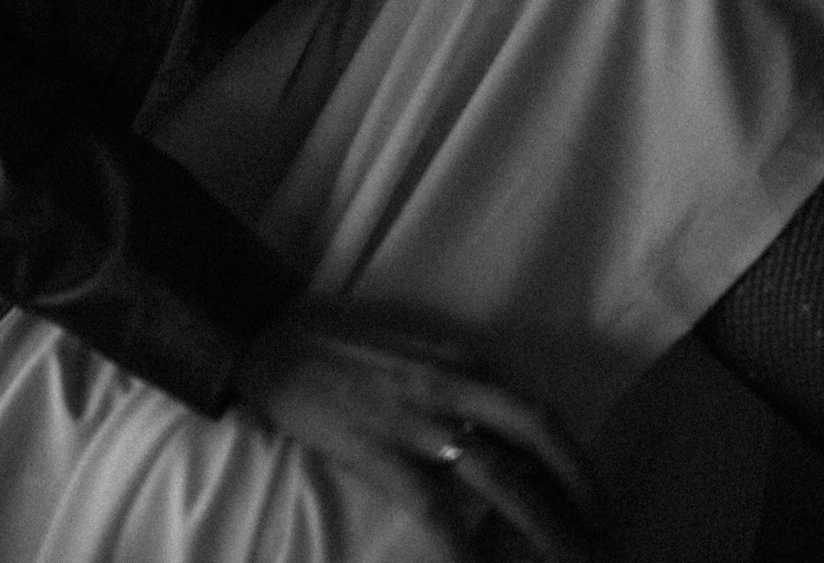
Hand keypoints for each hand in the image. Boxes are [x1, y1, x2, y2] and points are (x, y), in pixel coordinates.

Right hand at [232, 299, 604, 560]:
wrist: (274, 338)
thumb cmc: (340, 345)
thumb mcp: (413, 348)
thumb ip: (457, 378)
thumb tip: (498, 427)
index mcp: (460, 359)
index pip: (537, 410)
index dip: (577, 459)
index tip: (597, 501)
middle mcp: (452, 384)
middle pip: (540, 433)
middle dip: (583, 488)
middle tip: (606, 539)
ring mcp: (419, 420)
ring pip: (503, 478)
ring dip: (546, 530)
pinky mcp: (382, 453)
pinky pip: (439, 512)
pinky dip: (468, 551)